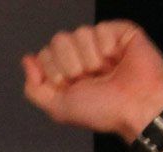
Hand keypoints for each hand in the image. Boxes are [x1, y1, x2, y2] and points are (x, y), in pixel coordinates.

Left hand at [21, 21, 162, 140]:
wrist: (136, 107)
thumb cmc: (102, 111)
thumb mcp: (58, 107)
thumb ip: (35, 87)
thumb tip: (27, 60)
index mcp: (66, 70)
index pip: (45, 54)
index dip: (54, 72)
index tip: (71, 87)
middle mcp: (82, 54)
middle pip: (59, 40)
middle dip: (71, 65)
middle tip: (90, 79)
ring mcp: (101, 42)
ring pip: (80, 32)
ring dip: (91, 59)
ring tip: (106, 71)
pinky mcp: (120, 32)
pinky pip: (101, 28)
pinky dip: (107, 47)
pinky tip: (117, 59)